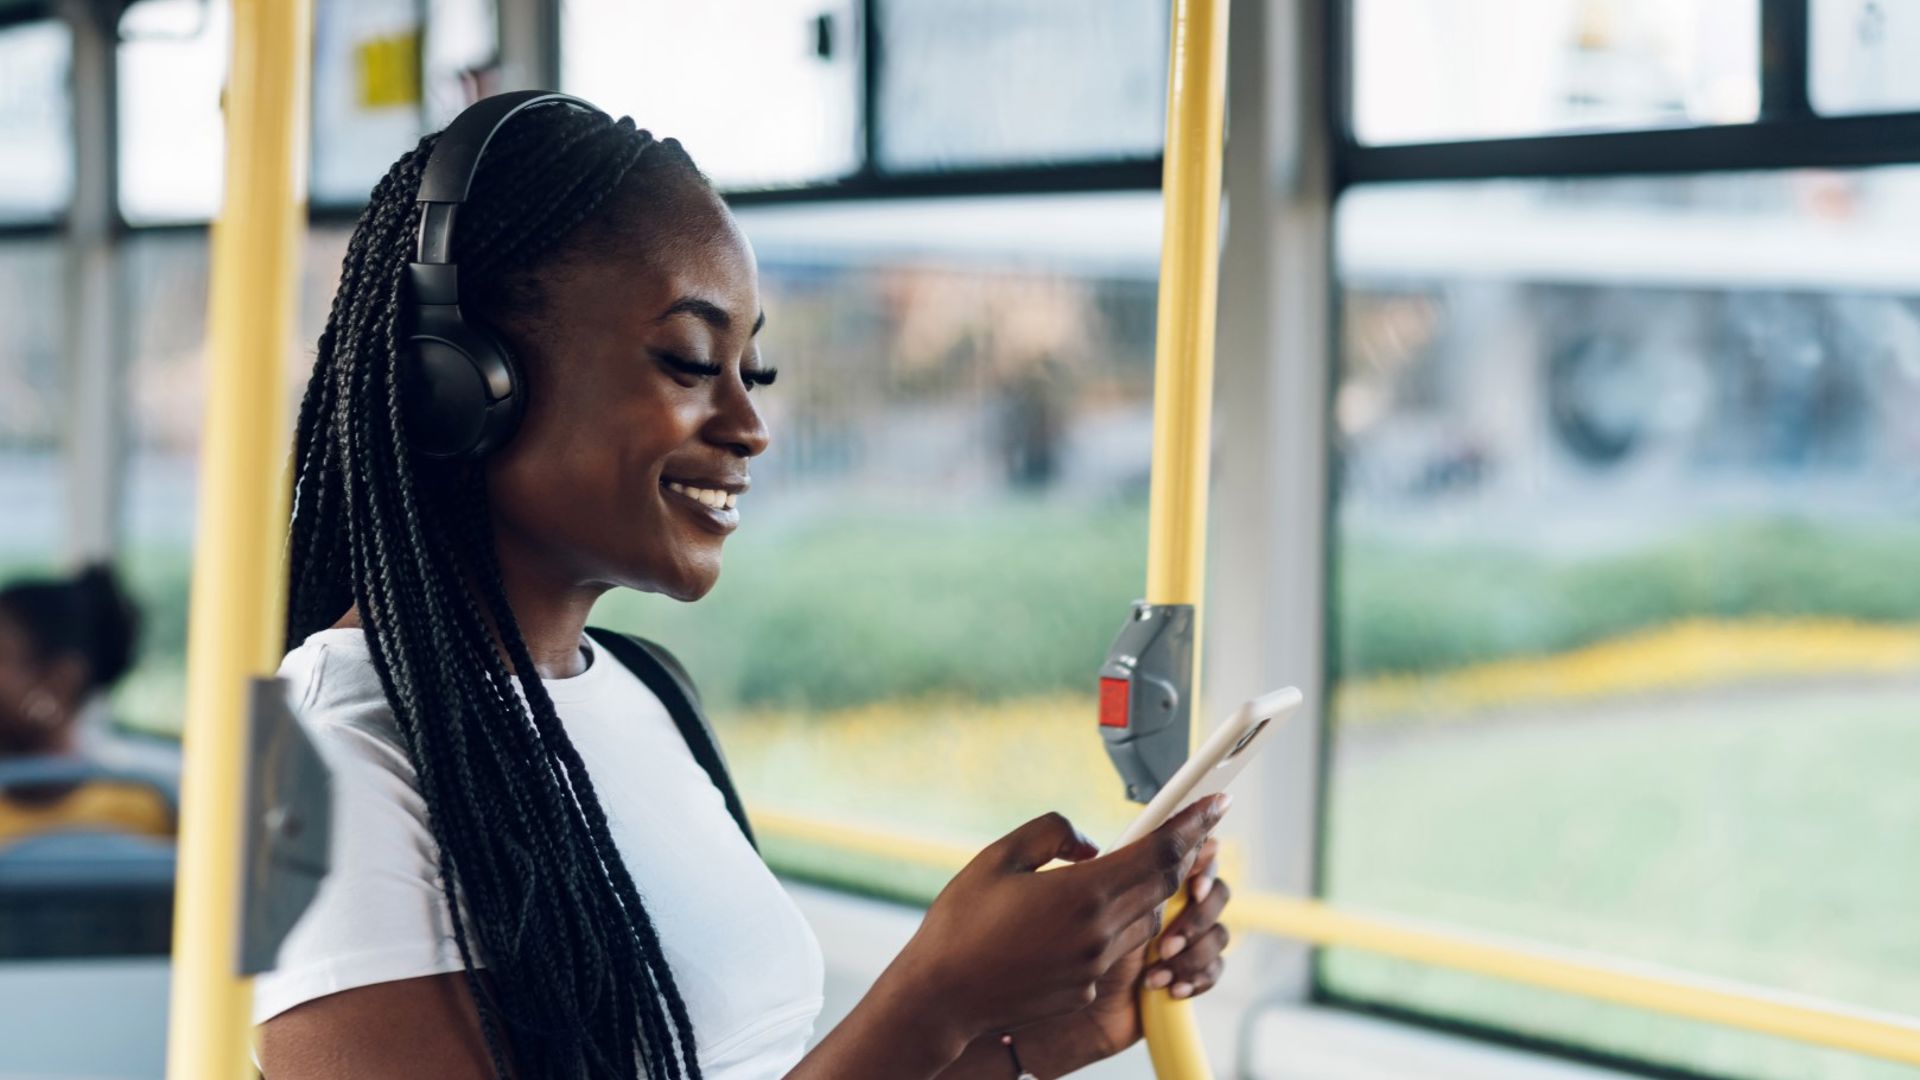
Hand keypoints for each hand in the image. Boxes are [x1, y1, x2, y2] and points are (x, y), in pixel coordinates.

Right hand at [878, 795, 1230, 1051]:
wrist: (940, 997)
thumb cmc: (961, 923)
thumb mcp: (1000, 857)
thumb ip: (1052, 833)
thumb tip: (1091, 843)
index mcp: (1082, 894)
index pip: (1158, 853)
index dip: (1192, 825)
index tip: (1215, 803)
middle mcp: (1099, 934)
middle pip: (1163, 886)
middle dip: (1182, 853)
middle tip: (1193, 826)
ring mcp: (1096, 968)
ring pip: (1145, 919)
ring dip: (1148, 891)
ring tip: (1134, 866)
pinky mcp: (1087, 990)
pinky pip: (1118, 948)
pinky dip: (1117, 924)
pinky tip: (1089, 912)